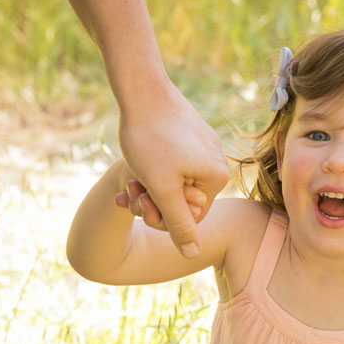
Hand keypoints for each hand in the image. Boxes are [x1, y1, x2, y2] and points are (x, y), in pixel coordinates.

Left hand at [117, 85, 228, 257]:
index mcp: (216, 178)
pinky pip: (173, 162)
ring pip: (174, 182)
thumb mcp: (162, 190)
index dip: (160, 217)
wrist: (141, 90)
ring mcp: (204, 147)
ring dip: (148, 185)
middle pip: (182, 200)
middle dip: (153, 200)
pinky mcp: (189, 133)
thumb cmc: (150, 140)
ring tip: (128, 175)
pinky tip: (135, 160)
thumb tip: (194, 254)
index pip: (190, 217)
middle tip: (127, 189)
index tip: (137, 201)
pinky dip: (152, 168)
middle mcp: (216, 163)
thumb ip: (179, 225)